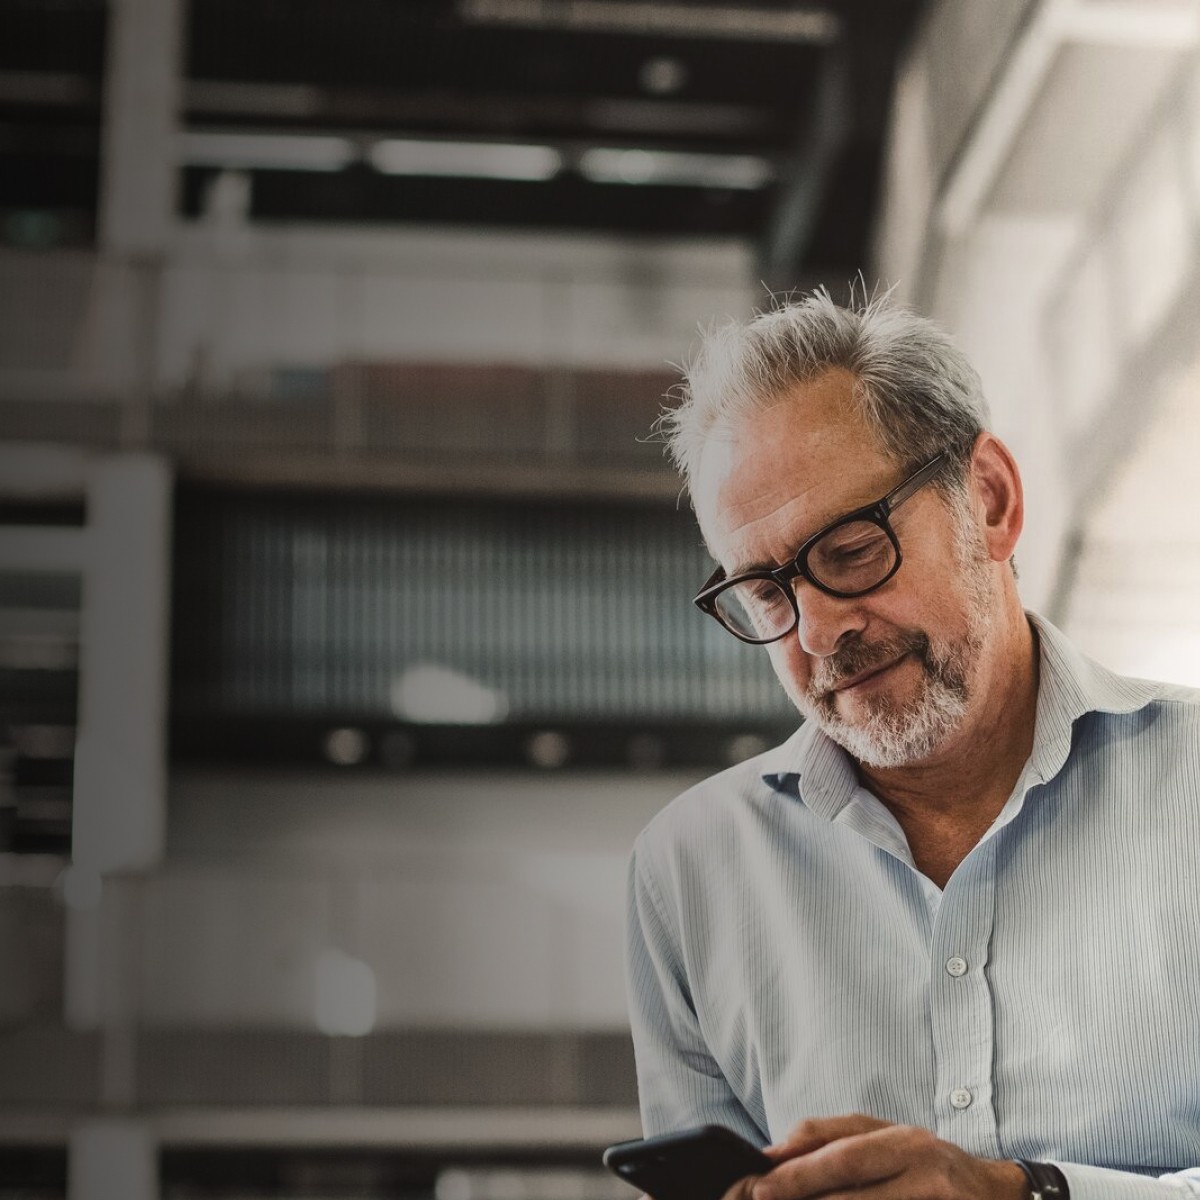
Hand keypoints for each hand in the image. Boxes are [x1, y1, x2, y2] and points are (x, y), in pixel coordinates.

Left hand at [719, 1114, 1028, 1199]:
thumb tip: (778, 1152)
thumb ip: (835, 1140)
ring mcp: (938, 1199)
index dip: (797, 1167)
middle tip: (763, 1198)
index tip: (759, 1181)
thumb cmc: (929, 1168)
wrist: (1000, 1196)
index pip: (840, 1150)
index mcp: (904, 1141)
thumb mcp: (888, 1143)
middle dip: (803, 1189)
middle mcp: (923, 1165)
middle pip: (852, 1175)